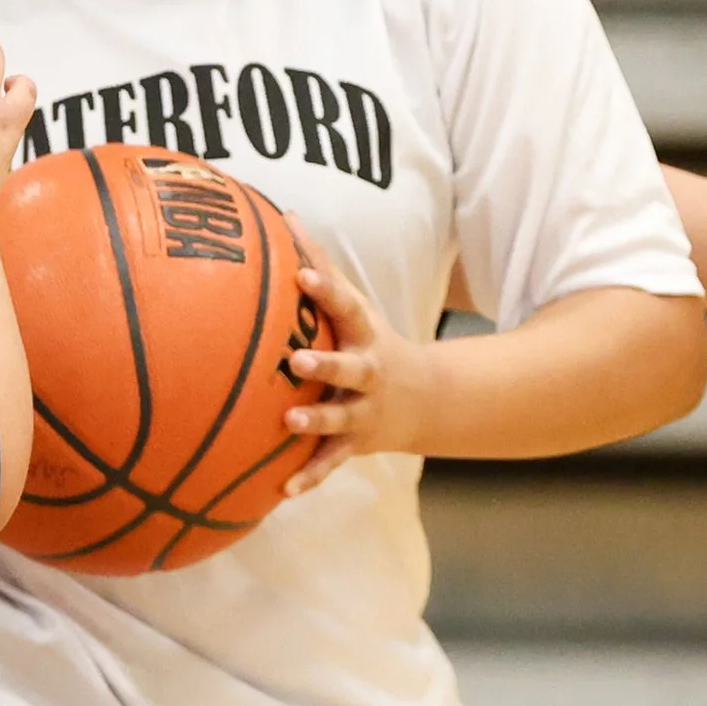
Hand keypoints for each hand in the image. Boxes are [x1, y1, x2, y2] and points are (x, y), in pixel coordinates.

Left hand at [280, 250, 439, 493]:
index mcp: (362, 334)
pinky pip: (330, 463)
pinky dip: (309, 478)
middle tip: (297, 360)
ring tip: (288, 421)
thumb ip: (320, 264)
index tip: (300, 275)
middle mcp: (367, 372)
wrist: (424, 399)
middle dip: (326, 364)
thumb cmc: (369, 341)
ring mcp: (363, 410)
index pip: (345, 305)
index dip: (325, 290)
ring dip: (316, 420)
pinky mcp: (355, 443)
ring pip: (340, 417)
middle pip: (350, 366)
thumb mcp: (353, 306)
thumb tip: (284, 214)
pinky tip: (282, 492)